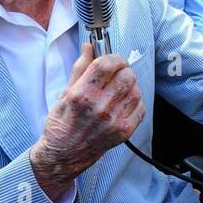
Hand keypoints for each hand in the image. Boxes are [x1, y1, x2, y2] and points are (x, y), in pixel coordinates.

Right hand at [30, 45, 145, 197]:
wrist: (64, 154)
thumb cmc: (62, 124)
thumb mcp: (65, 93)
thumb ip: (80, 68)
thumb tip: (89, 47)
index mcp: (82, 94)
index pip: (107, 64)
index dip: (113, 57)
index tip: (112, 59)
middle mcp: (99, 107)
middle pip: (126, 75)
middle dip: (122, 71)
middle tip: (116, 75)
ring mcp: (114, 121)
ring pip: (136, 90)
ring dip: (129, 87)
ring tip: (117, 91)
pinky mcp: (124, 131)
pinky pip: (141, 107)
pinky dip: (134, 103)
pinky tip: (122, 104)